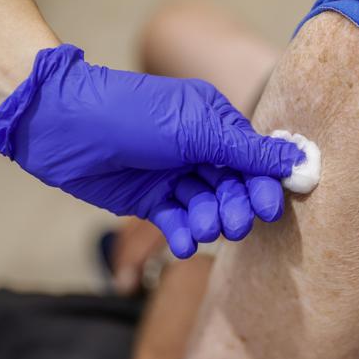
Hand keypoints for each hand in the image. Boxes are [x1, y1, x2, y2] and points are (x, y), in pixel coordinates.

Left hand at [0, 45, 303, 256]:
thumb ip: (245, 149)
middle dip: (236, 206)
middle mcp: (198, 149)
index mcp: (214, 123)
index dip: (264, 184)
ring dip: (209, 221)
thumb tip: (296, 158)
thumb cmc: (131, 115)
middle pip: (233, 187)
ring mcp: (173, 176)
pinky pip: (177, 221)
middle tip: (236, 224)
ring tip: (202, 228)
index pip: (253, 159)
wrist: (63, 127)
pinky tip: (184, 243)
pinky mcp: (150, 200)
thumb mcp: (194, 128)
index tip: (271, 208)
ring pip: (207, 206)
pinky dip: (183, 234)